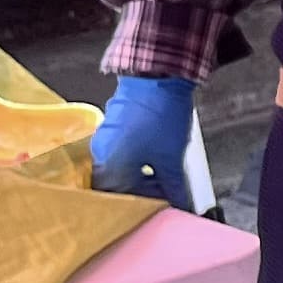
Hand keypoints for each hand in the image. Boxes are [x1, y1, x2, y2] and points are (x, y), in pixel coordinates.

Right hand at [88, 74, 194, 203]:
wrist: (157, 76)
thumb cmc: (160, 117)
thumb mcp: (171, 158)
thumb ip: (174, 187)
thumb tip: (181, 204)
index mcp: (110, 168)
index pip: (122, 200)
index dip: (144, 205)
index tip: (163, 205)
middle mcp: (101, 156)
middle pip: (119, 186)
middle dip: (142, 191)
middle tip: (165, 192)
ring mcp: (105, 139)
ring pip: (121, 169)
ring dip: (141, 175)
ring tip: (165, 174)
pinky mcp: (114, 126)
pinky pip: (122, 153)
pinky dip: (138, 160)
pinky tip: (157, 157)